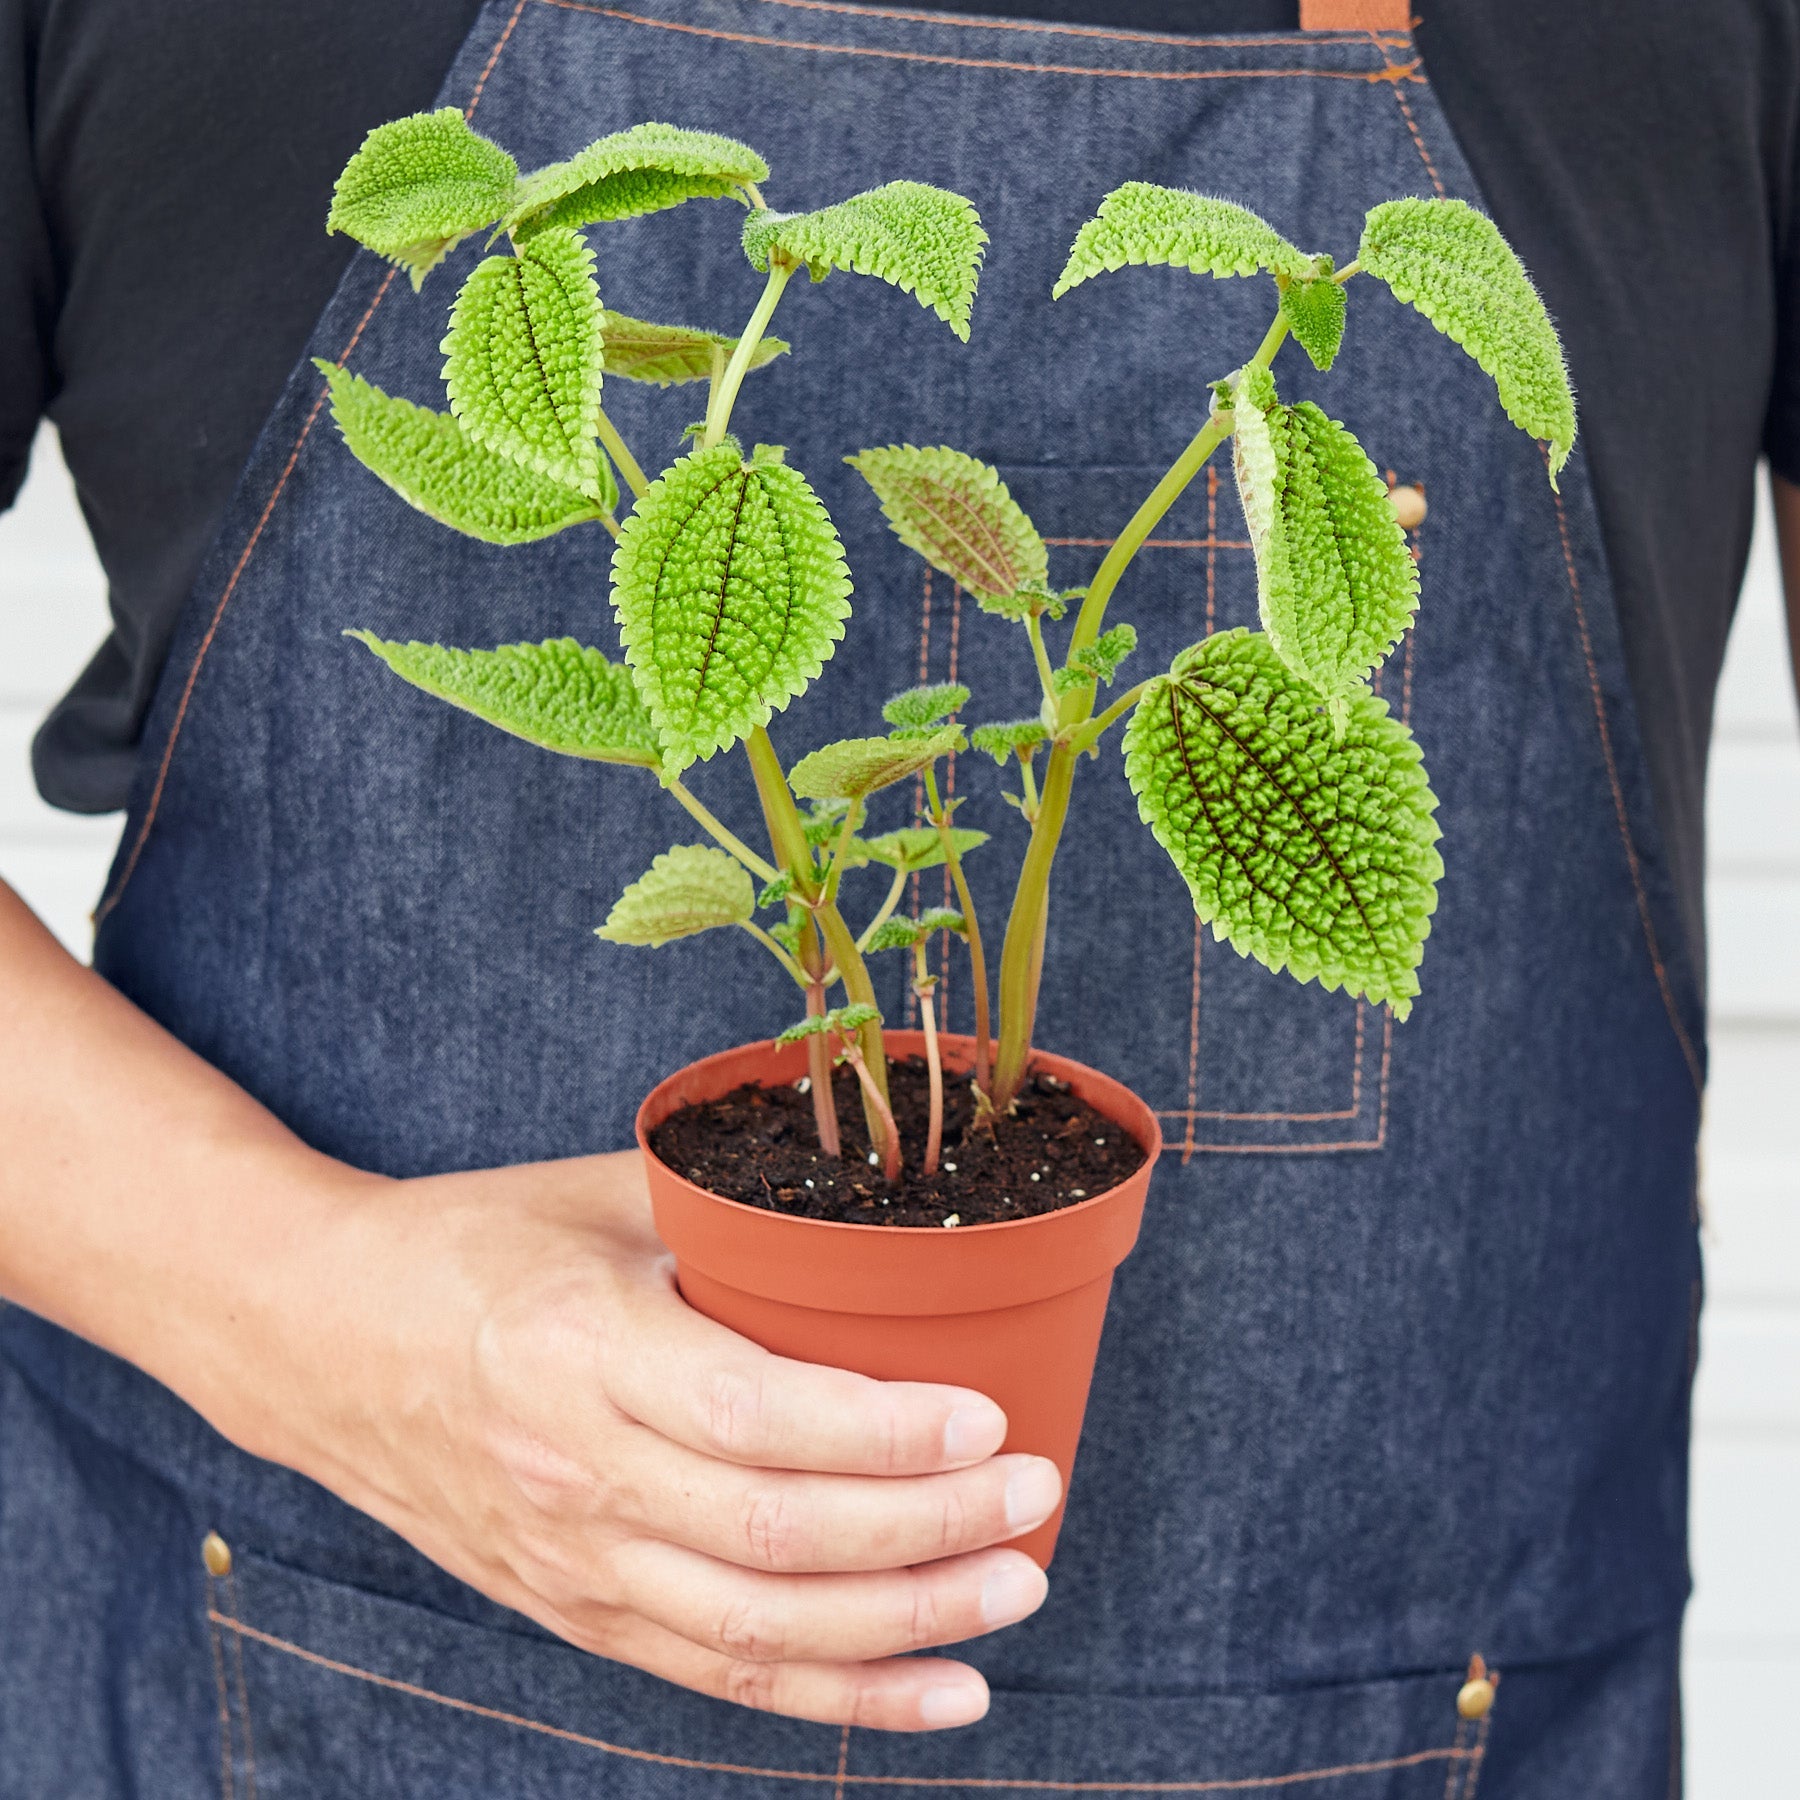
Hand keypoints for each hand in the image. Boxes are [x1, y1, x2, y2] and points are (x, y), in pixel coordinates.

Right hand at [256, 1150, 1059, 1731]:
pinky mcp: (574, 1611)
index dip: (884, 1432)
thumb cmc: (475, 1244)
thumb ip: (732, 1201)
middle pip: (775, 1539)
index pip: (756, 1415)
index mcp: (584, 1350)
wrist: (318, 1338)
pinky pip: (718, 1676)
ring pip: (757, 1630)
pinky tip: (941, 1691)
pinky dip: (838, 1696)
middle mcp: (576, 1473)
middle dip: (926, 1531)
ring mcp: (572, 1562)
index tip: (990, 1417)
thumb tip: (882, 1191)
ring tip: (1015, 1590)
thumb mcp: (601, 1194)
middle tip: (1036, 1495)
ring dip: (903, 1626)